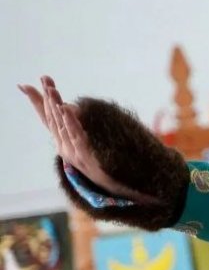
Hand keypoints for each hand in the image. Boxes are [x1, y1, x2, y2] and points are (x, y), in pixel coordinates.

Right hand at [18, 77, 156, 203]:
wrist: (114, 190)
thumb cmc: (100, 167)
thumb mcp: (86, 146)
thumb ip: (78, 129)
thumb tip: (72, 108)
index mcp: (62, 143)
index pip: (47, 118)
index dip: (40, 100)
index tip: (33, 82)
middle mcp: (64, 148)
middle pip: (54, 120)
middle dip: (49, 98)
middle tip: (45, 79)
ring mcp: (74, 153)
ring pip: (63, 127)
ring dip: (58, 108)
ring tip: (53, 91)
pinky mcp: (87, 157)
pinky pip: (78, 137)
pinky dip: (73, 123)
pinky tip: (70, 110)